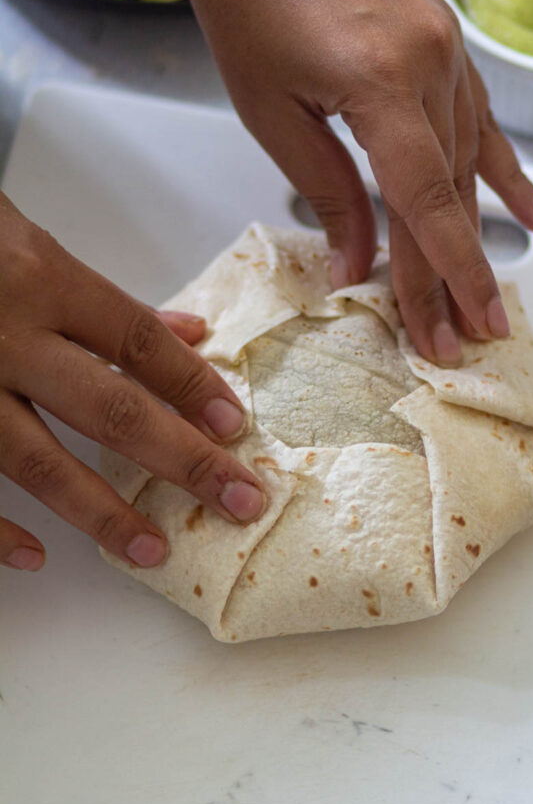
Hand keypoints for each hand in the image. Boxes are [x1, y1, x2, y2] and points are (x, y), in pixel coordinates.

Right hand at [0, 194, 264, 573]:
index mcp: (44, 280)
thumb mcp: (35, 247)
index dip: (194, 386)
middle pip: (110, 408)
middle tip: (239, 500)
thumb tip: (190, 330)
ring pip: (37, 461)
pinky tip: (36, 556)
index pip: (139, 342)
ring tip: (151, 550)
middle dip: (183, 460)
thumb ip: (111, 300)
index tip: (234, 428)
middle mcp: (7, 334)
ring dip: (101, 512)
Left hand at [181, 0, 532, 365]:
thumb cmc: (249, 4)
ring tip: (489, 297)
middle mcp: (431, 64)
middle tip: (460, 336)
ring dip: (478, 235)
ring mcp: (448, 49)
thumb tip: (353, 265)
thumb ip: (325, 191)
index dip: (443, 272)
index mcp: (381, 82)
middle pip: (450, 192)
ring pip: (470, 161)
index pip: (425, 201)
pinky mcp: (448, 43)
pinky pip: (483, 119)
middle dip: (452, 273)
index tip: (452, 327)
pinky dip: (507, 171)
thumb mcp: (273, 113)